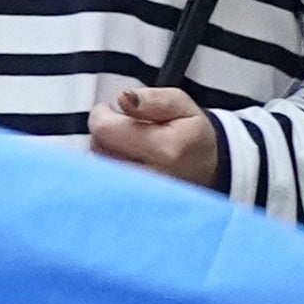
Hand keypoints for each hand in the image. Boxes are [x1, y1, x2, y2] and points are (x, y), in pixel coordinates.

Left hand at [89, 84, 225, 186]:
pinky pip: (102, 183)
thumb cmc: (192, 136)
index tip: (111, 110)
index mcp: (165, 150)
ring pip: (97, 167)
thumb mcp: (181, 104)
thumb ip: (152, 99)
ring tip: (126, 144)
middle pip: (97, 149)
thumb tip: (124, 98)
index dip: (102, 114)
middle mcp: (151, 178)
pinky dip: (106, 168)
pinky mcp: (130, 204)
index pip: (105, 129)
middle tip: (124, 128)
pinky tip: (124, 161)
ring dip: (104, 150)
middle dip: (104, 133)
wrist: (206, 170)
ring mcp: (140, 196)